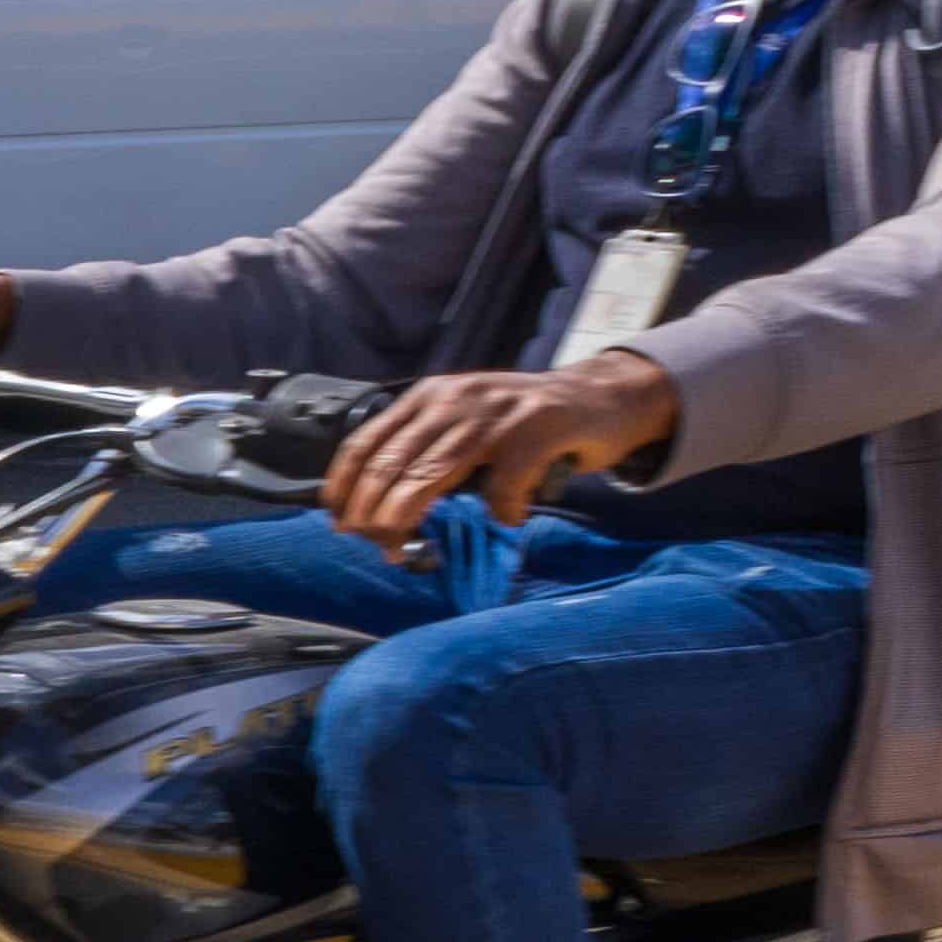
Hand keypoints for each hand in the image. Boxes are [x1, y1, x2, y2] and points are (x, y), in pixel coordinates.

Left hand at [322, 354, 674, 547]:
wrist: (604, 395)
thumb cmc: (526, 422)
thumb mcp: (463, 424)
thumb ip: (424, 451)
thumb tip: (372, 507)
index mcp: (429, 396)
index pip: (367, 441)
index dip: (344, 486)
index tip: (337, 521)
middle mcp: (456, 399)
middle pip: (391, 464)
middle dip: (371, 513)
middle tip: (374, 544)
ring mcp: (496, 411)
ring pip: (428, 474)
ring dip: (406, 520)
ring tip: (402, 547)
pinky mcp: (538, 427)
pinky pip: (502, 485)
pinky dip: (500, 511)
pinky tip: (508, 516)